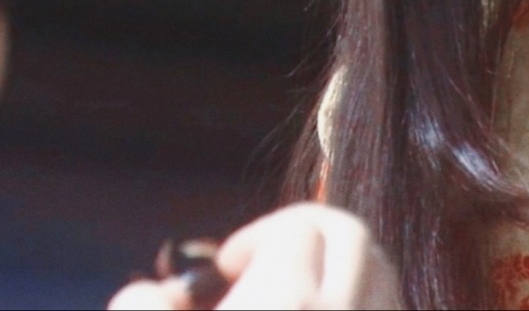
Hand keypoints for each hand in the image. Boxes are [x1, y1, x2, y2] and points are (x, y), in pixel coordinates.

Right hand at [106, 203, 401, 310]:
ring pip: (387, 279)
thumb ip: (141, 307)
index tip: (228, 268)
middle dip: (313, 236)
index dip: (259, 236)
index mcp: (289, 301)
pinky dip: (371, 305)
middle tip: (267, 272)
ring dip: (349, 271)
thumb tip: (150, 293)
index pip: (300, 225)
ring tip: (299, 297)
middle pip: (356, 238)